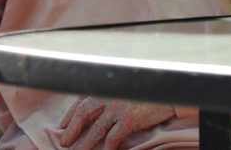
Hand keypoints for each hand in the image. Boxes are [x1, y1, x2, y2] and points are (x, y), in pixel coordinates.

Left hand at [54, 97, 175, 148]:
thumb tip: (96, 111)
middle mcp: (109, 95)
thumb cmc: (145, 90)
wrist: (167, 91)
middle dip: (72, 128)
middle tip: (64, 141)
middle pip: (84, 112)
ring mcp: (118, 107)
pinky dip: (107, 148)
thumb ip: (109, 96)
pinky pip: (114, 137)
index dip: (70, 113)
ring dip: (85, 142)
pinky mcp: (130, 119)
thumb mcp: (123, 87)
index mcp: (106, 86)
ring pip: (96, 128)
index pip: (82, 99)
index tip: (63, 124)